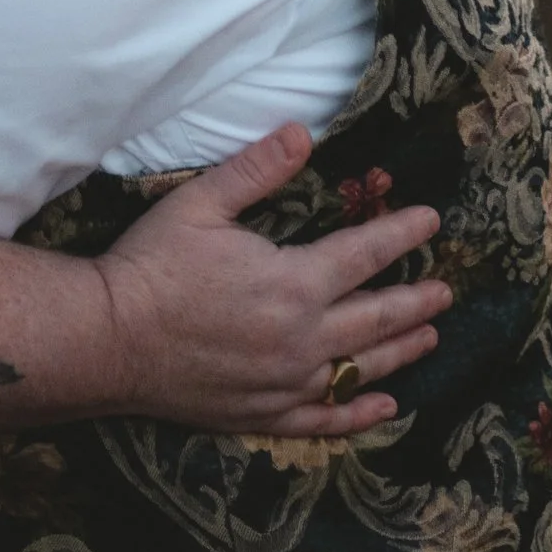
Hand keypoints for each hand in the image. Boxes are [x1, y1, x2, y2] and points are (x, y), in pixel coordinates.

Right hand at [94, 124, 448, 438]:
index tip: (431, 220)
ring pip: (360, 368)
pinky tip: (385, 408)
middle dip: (415, 301)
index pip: (364, 254)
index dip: (400, 233)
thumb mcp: (201, 203)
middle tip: (444, 290)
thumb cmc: (151, 265)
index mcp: (292, 282)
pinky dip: (360, 414)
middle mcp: (301, 338)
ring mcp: (285, 382)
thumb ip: (258, 170)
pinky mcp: (263, 414)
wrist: (108, 338)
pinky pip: (325, 419)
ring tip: (430, 337)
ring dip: (401, 351)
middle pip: (376, 317)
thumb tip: (303, 132)